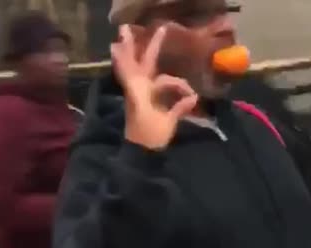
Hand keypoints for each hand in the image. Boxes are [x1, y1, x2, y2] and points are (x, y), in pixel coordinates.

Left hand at [111, 24, 198, 148]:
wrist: (140, 154)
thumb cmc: (151, 138)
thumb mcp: (166, 123)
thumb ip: (179, 108)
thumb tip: (193, 97)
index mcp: (141, 94)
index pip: (131, 71)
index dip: (125, 58)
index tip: (117, 44)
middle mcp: (138, 91)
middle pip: (139, 65)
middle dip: (143, 48)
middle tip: (140, 29)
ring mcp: (140, 96)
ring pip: (144, 72)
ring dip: (146, 59)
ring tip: (144, 47)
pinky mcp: (144, 102)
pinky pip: (153, 84)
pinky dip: (161, 78)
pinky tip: (172, 77)